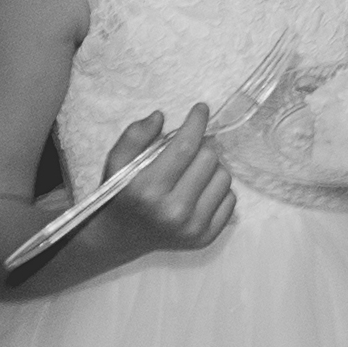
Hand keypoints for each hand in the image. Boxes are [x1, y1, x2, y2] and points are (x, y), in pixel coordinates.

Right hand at [98, 102, 237, 252]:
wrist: (120, 237)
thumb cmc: (121, 194)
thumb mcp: (116, 162)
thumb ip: (135, 135)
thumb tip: (161, 116)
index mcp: (147, 190)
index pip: (185, 146)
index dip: (196, 123)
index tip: (201, 109)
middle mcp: (172, 211)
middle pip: (209, 158)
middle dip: (200, 147)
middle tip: (189, 150)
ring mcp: (192, 227)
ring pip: (224, 176)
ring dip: (211, 168)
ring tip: (192, 172)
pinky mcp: (206, 237)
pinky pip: (230, 199)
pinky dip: (218, 190)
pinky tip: (199, 191)